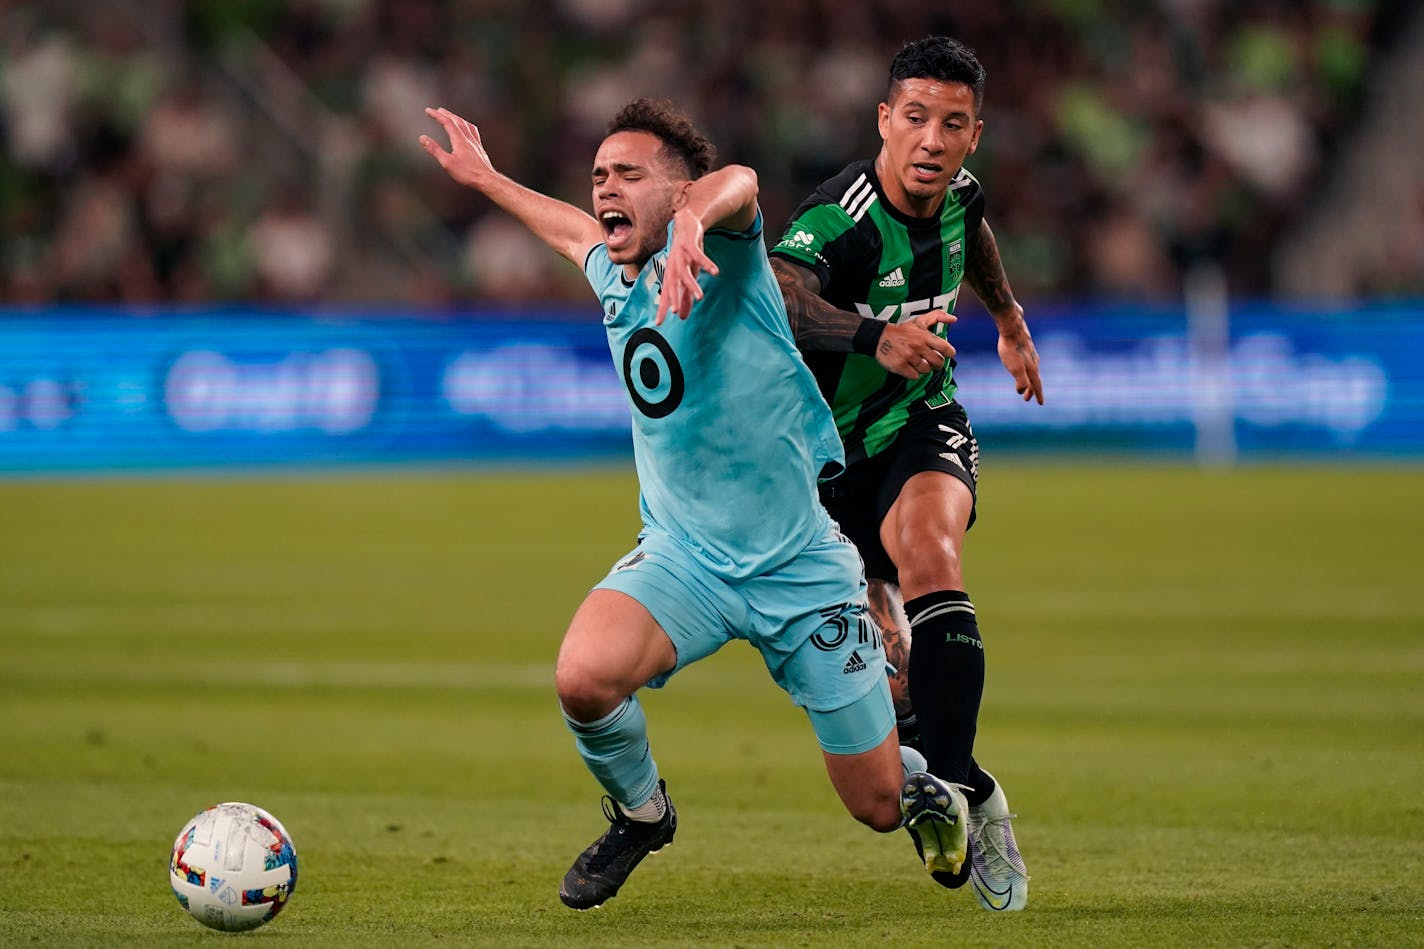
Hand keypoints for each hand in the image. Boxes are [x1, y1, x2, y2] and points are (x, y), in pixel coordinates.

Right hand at [419, 107, 495, 188]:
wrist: (486, 179)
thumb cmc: (468, 173)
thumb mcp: (447, 163)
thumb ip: (435, 150)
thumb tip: (423, 138)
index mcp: (459, 140)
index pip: (447, 122)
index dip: (436, 115)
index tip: (428, 111)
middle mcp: (468, 138)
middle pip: (456, 120)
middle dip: (446, 114)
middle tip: (438, 110)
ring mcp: (475, 142)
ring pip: (466, 124)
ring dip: (456, 118)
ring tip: (451, 116)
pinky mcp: (480, 148)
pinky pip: (473, 131)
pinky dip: (467, 125)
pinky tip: (468, 128)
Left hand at [655, 209, 719, 324]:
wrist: (688, 222)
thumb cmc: (686, 253)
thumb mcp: (687, 275)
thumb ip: (684, 297)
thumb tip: (680, 317)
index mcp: (671, 274)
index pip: (665, 293)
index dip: (661, 307)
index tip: (658, 323)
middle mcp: (673, 265)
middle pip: (671, 283)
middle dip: (673, 297)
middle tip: (675, 311)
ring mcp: (680, 254)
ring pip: (684, 271)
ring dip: (691, 284)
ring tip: (700, 297)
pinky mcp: (690, 244)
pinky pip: (698, 255)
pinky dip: (706, 263)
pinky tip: (715, 272)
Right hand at [875, 311, 956, 378]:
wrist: (880, 337)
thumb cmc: (902, 330)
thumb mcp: (920, 321)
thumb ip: (938, 316)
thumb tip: (954, 319)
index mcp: (924, 336)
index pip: (944, 347)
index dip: (949, 353)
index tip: (948, 354)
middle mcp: (918, 347)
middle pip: (937, 362)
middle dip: (937, 363)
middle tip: (933, 362)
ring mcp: (909, 357)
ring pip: (926, 370)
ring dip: (925, 368)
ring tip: (920, 364)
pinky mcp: (900, 366)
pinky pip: (914, 376)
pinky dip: (913, 374)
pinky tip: (910, 368)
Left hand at [997, 316, 1043, 403]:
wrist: (1012, 326)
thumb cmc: (1011, 348)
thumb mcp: (1014, 367)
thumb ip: (1021, 380)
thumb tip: (1022, 391)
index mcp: (1031, 368)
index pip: (1036, 385)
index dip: (1037, 394)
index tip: (1040, 403)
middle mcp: (1034, 361)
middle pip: (1034, 378)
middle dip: (1031, 389)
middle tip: (1027, 398)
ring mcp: (1030, 352)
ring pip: (1032, 369)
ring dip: (1029, 378)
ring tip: (1026, 383)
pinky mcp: (1025, 345)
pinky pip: (1028, 359)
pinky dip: (1027, 367)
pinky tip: (1023, 362)